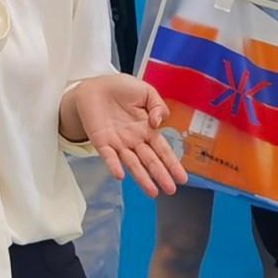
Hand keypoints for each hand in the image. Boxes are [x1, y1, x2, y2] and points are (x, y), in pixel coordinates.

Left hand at [68, 73, 187, 197]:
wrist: (94, 85)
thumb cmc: (121, 88)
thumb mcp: (146, 92)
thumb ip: (158, 106)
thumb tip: (158, 123)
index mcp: (147, 129)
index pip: (162, 149)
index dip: (172, 163)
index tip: (183, 178)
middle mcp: (134, 140)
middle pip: (150, 160)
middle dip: (161, 175)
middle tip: (171, 190)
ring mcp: (118, 143)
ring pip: (132, 163)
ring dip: (142, 178)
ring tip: (152, 192)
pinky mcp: (101, 142)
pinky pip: (108, 156)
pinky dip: (114, 165)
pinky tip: (120, 176)